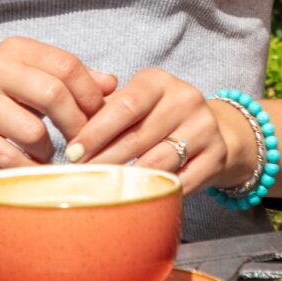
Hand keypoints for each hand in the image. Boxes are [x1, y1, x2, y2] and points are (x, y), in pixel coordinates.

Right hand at [0, 37, 116, 167]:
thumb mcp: (30, 80)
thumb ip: (71, 80)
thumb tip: (112, 84)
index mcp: (14, 49)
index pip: (66, 65)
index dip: (90, 94)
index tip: (98, 117)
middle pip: (53, 94)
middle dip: (76, 125)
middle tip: (81, 143)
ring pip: (33, 131)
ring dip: (49, 151)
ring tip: (47, 154)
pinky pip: (9, 157)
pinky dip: (29, 169)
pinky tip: (32, 170)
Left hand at [68, 68, 249, 196]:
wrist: (214, 129)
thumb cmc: (157, 116)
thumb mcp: (134, 102)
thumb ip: (102, 108)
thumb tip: (64, 121)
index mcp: (158, 81)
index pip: (124, 106)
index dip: (96, 132)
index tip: (72, 153)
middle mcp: (185, 99)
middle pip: (138, 137)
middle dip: (105, 160)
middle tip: (81, 178)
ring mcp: (205, 127)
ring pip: (158, 162)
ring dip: (128, 180)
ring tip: (103, 190)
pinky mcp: (217, 156)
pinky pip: (181, 181)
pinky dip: (156, 191)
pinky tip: (137, 199)